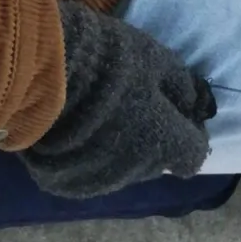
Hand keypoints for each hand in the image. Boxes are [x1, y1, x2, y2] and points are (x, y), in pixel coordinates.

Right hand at [19, 1, 215, 198]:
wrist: (42, 72)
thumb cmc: (107, 61)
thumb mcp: (156, 58)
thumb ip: (182, 86)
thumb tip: (198, 105)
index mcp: (162, 143)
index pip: (193, 154)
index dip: (188, 133)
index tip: (176, 112)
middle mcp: (135, 172)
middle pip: (155, 161)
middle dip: (151, 138)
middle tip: (132, 106)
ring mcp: (98, 182)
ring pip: (121, 169)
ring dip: (119, 149)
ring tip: (98, 117)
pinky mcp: (65, 183)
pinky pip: (87, 173)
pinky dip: (86, 157)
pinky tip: (73, 131)